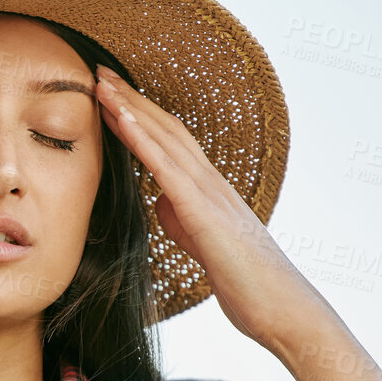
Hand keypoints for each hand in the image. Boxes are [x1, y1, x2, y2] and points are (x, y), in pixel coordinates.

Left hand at [93, 64, 312, 348]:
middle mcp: (211, 183)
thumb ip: (181, 220)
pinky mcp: (205, 215)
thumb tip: (158, 202)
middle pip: (166, 128)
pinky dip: (143, 141)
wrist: (283, 310)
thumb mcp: (202, 245)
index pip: (170, 141)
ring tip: (100, 82)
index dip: (140, 114)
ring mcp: (210, 195)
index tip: (110, 92)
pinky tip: (121, 120)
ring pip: (165, 139)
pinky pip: (168, 170)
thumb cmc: (248, 284)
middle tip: (98, 70)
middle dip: (130, 98)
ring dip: (130, 108)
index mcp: (209, 191)